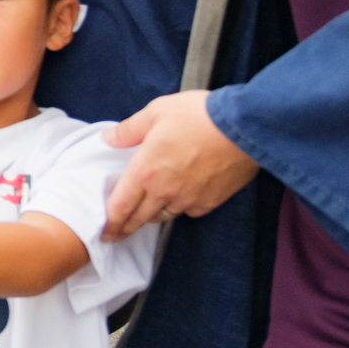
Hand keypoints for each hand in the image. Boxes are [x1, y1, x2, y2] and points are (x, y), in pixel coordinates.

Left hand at [102, 89, 259, 240]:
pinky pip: (190, 211)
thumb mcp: (156, 112)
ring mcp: (189, 198)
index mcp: (145, 171)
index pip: (120, 206)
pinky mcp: (211, 201)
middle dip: (125, 228)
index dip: (110, 223)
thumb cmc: (198, 115)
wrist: (245, 126)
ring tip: (145, 216)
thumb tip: (108, 139)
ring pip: (163, 216)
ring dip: (152, 217)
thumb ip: (129, 130)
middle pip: (140, 218)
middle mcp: (164, 191)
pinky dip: (181, 209)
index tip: (103, 232)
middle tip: (116, 235)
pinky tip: (179, 201)